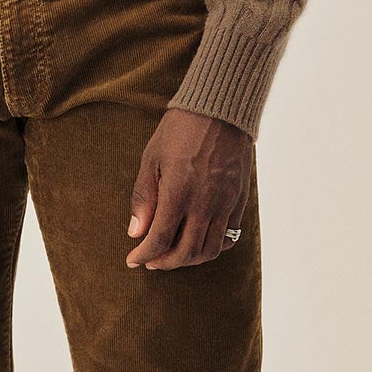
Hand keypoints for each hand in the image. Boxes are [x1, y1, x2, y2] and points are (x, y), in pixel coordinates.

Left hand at [125, 106, 251, 267]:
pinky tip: (198, 241)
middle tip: (151, 260)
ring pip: (210, 250)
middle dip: (164, 262)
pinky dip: (212, 247)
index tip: (132, 260)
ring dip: (189, 260)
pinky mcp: (238, 200)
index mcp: (178, 192)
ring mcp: (225, 203)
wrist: (221, 109)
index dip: (143, 254)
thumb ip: (143, 198)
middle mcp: (204, 203)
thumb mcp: (152, 158)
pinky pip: (229, 236)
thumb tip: (136, 232)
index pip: (159, 239)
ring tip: (173, 255)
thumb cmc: (181, 129)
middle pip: (186, 252)